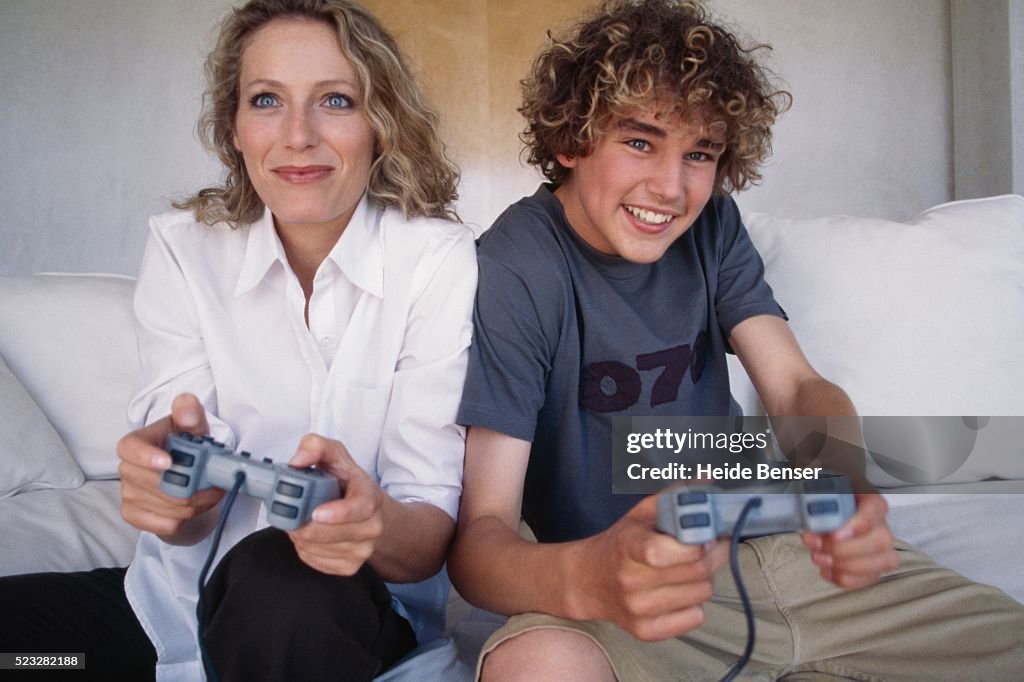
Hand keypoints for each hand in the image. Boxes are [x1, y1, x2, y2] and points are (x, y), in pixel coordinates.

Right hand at [117, 393, 223, 540]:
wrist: (186, 479)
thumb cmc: (187, 449)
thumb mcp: (194, 428)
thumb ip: (191, 414)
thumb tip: (185, 404)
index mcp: (138, 442)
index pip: (129, 448)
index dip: (146, 456)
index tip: (168, 462)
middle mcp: (128, 468)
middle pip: (156, 483)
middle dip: (191, 486)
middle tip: (214, 484)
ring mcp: (128, 493)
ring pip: (166, 505)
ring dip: (195, 504)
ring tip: (207, 494)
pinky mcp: (133, 515)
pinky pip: (162, 524)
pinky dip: (184, 519)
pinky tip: (192, 509)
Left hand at [286, 434, 384, 575]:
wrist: (368, 512)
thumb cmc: (348, 484)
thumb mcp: (334, 456)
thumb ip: (315, 446)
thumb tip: (298, 461)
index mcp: (370, 496)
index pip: (361, 508)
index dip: (338, 513)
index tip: (316, 513)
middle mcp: (372, 526)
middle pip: (333, 534)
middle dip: (305, 525)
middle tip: (293, 512)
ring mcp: (363, 549)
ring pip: (319, 549)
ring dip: (301, 537)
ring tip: (303, 521)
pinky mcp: (350, 567)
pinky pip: (316, 562)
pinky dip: (305, 550)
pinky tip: (310, 536)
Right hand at [573, 494, 727, 641]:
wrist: (587, 581)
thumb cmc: (620, 543)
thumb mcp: (641, 514)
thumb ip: (677, 495)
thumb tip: (710, 478)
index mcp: (627, 546)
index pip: (665, 550)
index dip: (695, 540)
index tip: (704, 532)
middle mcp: (630, 580)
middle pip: (697, 572)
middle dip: (712, 555)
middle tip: (709, 545)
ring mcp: (638, 609)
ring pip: (702, 594)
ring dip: (703, 579)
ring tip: (687, 569)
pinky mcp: (646, 631)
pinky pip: (695, 618)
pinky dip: (694, 604)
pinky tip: (678, 591)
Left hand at [801, 493, 898, 588]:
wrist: (825, 514)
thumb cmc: (826, 502)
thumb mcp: (820, 492)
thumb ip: (819, 501)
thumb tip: (813, 518)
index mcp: (870, 501)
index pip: (874, 508)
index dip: (857, 525)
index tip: (833, 535)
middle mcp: (881, 525)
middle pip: (880, 541)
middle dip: (844, 550)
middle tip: (818, 546)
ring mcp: (882, 549)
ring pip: (881, 563)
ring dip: (844, 566)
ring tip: (819, 558)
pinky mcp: (874, 568)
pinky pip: (867, 579)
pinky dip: (843, 578)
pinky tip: (827, 569)